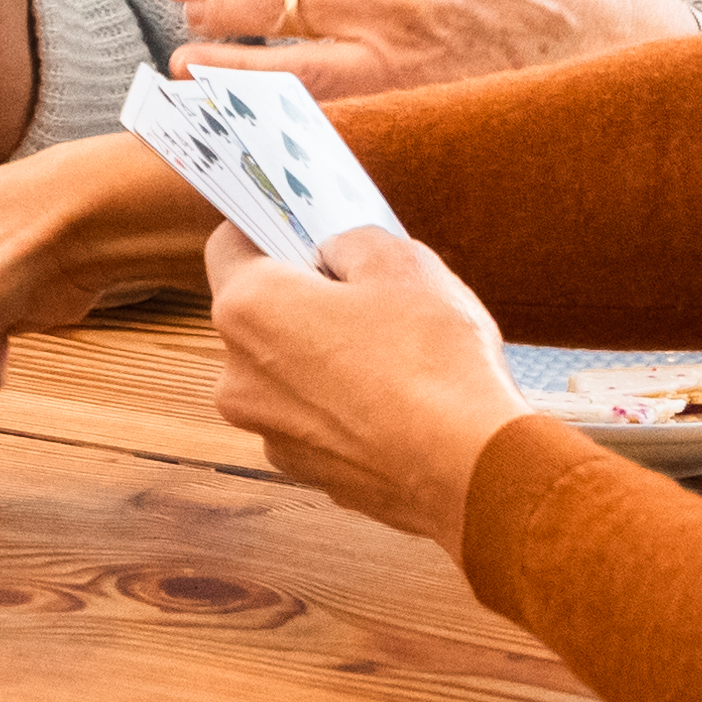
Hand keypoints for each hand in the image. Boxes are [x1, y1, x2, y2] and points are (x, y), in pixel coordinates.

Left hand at [199, 227, 527, 544]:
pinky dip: (344, 406)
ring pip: (288, 374)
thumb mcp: (401, 261)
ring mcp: (270, 432)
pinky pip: (317, 420)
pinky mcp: (307, 472)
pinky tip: (397, 400)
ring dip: (325, 357)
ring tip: (393, 353)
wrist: (471, 468)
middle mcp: (239, 377)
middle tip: (365, 292)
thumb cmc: (433, 358)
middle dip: (304, 298)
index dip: (268, 230)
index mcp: (248, 310)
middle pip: (259, 316)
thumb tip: (336, 252)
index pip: (230, 248)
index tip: (302, 230)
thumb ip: (351, 242)